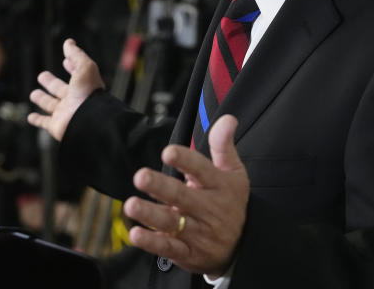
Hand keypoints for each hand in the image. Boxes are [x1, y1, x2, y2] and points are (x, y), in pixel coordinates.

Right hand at [27, 39, 104, 140]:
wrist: (87, 121)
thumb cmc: (88, 93)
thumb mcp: (85, 67)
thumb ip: (76, 55)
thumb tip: (69, 42)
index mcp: (83, 86)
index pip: (77, 74)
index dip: (71, 66)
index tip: (66, 61)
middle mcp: (74, 100)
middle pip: (60, 90)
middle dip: (51, 83)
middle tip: (42, 76)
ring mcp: (65, 113)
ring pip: (51, 105)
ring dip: (42, 99)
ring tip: (33, 94)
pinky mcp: (56, 126)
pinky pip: (45, 123)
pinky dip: (37, 120)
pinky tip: (30, 117)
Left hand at [123, 115, 248, 276]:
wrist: (243, 246)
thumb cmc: (232, 202)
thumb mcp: (234, 172)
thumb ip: (224, 145)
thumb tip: (227, 118)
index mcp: (220, 186)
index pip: (203, 170)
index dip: (186, 161)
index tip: (169, 152)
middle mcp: (209, 209)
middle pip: (183, 197)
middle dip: (161, 187)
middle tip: (140, 176)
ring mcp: (199, 233)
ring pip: (173, 224)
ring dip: (151, 215)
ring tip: (130, 205)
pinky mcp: (189, 254)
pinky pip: (170, 249)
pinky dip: (153, 243)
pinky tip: (136, 234)